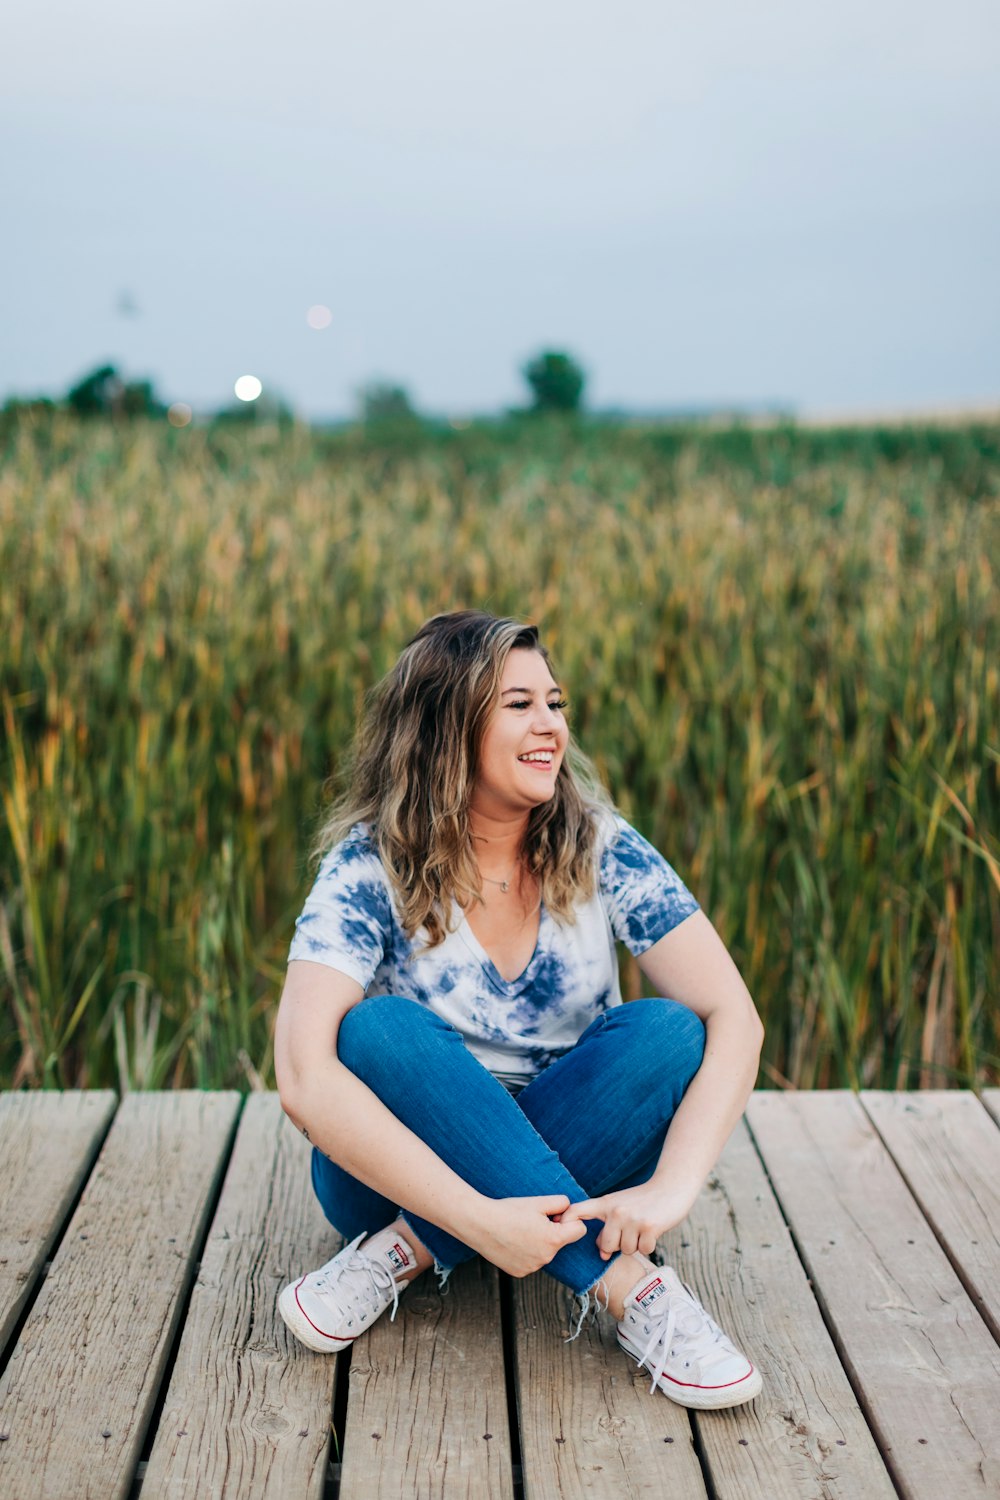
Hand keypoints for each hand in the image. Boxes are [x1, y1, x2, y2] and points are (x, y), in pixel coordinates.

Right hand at [464, 1194, 587, 1277]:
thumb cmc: (509, 1211)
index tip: (555, 1215)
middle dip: (552, 1231)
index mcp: (554, 1239)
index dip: (570, 1220)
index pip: (580, 1230)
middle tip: (532, 1220)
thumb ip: (561, 1202)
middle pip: (560, 1242)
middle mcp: (546, 1257)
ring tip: (519, 1230)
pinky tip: (512, 1241)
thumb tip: (569, 1208)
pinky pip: (532, 1261)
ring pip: (545, 1252)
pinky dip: (526, 1252)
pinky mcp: (520, 1272)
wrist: (480, 1224)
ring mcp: (533, 1267)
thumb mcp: (538, 1201)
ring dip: (539, 1242)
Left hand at [558, 1180, 695, 1259]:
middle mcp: (616, 1211)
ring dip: (636, 1245)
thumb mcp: (620, 1206)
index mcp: (605, 1203)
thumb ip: (607, 1227)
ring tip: (642, 1228)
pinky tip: (653, 1231)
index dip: (564, 1221)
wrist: (671, 1187)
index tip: (556, 1228)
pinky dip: (649, 1246)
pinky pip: (644, 1250)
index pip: (577, 1211)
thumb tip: (602, 1254)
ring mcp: (633, 1219)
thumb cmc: (643, 1200)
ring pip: (626, 1250)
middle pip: (606, 1246)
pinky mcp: (650, 1227)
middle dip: (618, 1246)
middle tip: (630, 1232)